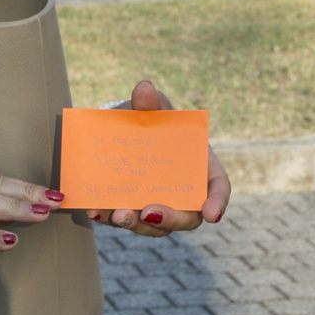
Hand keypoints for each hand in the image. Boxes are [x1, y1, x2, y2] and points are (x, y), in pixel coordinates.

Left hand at [98, 78, 230, 236]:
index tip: (212, 214)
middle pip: (186, 218)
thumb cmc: (151, 118)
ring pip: (153, 225)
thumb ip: (151, 102)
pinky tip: (96, 211)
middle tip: (149, 212)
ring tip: (118, 214)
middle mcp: (183, 194)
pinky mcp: (131, 209)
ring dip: (136, 224)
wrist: (123, 129)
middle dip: (168, 219)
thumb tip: (144, 89)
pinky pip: (123, 220)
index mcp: (201, 167)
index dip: (217, 202)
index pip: (218, 188)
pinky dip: (109, 218)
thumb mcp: (153, 107)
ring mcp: (157, 206)